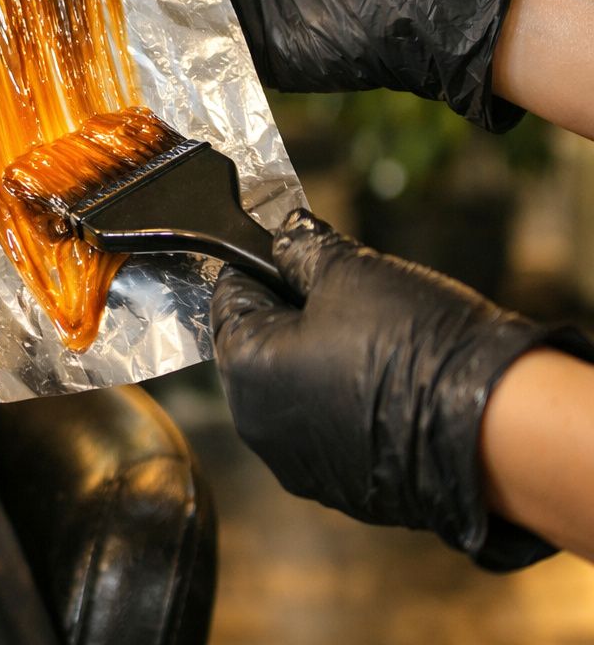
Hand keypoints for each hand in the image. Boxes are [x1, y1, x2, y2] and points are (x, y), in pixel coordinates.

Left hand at [212, 209, 591, 567]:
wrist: (494, 429)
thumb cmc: (415, 345)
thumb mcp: (352, 271)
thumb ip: (304, 248)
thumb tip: (285, 233)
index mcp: (243, 366)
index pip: (228, 297)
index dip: (263, 268)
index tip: (298, 258)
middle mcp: (255, 425)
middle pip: (259, 346)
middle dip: (294, 317)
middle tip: (351, 299)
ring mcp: (297, 463)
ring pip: (293, 391)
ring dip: (321, 362)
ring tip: (380, 344)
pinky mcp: (341, 489)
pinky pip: (328, 430)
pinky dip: (348, 405)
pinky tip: (391, 387)